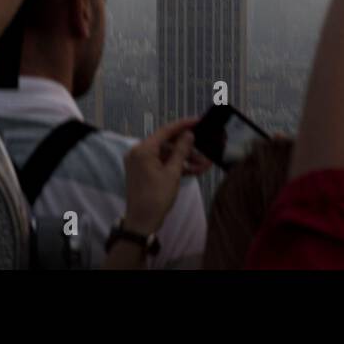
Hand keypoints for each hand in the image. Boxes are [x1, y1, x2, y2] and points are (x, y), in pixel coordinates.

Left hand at [122, 117, 195, 234]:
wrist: (142, 222)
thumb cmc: (156, 198)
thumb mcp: (173, 174)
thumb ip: (181, 151)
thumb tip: (188, 135)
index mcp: (143, 150)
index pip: (165, 131)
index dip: (183, 125)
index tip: (198, 121)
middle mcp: (139, 152)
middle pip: (167, 143)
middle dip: (187, 148)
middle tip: (205, 150)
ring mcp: (141, 162)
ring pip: (166, 155)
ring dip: (184, 159)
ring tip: (204, 165)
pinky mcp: (144, 171)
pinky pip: (162, 163)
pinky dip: (176, 166)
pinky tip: (194, 171)